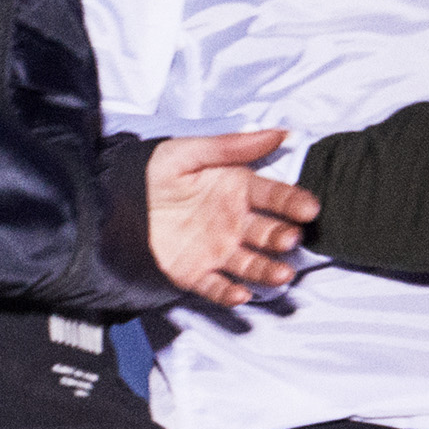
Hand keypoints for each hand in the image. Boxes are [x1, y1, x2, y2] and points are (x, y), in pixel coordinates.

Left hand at [147, 129, 317, 305]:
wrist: (119, 199)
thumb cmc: (157, 172)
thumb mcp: (190, 152)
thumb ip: (232, 146)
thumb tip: (279, 133)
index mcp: (239, 189)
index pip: (274, 195)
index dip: (293, 202)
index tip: (309, 209)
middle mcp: (235, 222)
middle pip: (268, 232)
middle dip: (282, 237)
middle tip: (290, 240)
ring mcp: (218, 249)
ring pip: (250, 263)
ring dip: (267, 270)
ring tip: (282, 275)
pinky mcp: (195, 272)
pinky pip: (215, 286)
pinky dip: (228, 292)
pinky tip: (240, 295)